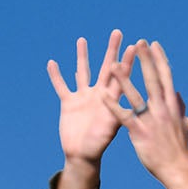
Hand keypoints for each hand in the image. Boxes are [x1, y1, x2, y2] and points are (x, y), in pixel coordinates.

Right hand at [46, 31, 130, 188]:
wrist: (82, 156)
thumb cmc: (99, 145)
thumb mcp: (112, 128)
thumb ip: (118, 113)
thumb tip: (129, 102)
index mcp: (111, 99)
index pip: (121, 76)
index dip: (127, 61)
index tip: (135, 45)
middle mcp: (98, 94)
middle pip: (105, 67)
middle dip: (111, 50)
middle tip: (117, 32)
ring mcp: (83, 97)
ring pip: (82, 72)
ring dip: (82, 56)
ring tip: (82, 40)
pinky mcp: (68, 103)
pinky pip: (61, 86)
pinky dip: (56, 76)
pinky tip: (52, 63)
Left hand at [102, 39, 187, 188]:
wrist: (178, 169)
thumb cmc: (179, 150)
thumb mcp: (183, 126)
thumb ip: (180, 109)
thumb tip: (179, 97)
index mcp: (172, 105)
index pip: (166, 77)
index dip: (159, 59)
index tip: (154, 45)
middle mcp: (162, 108)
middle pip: (152, 78)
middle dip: (145, 59)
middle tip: (138, 42)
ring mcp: (151, 119)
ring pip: (135, 94)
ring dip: (123, 78)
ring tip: (112, 63)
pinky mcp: (139, 132)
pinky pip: (123, 116)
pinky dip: (112, 105)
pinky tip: (102, 96)